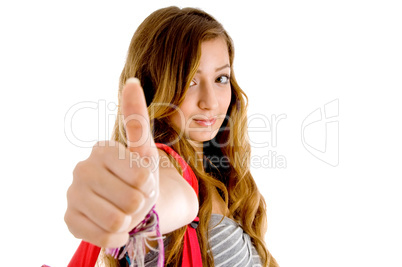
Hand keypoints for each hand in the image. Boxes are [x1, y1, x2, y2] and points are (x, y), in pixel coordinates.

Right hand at [64, 78, 158, 247]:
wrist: (130, 205)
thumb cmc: (140, 177)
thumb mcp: (144, 151)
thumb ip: (137, 120)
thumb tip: (131, 82)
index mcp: (102, 149)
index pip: (140, 175)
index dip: (149, 184)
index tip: (143, 180)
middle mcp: (82, 169)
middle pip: (131, 200)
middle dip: (140, 203)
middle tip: (134, 198)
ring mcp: (73, 195)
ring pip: (118, 221)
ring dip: (130, 220)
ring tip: (124, 211)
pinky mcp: (70, 220)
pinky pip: (104, 237)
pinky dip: (117, 236)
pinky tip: (113, 226)